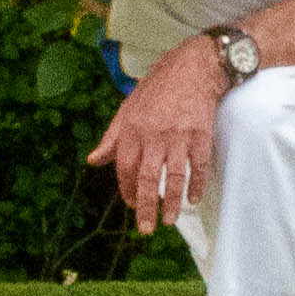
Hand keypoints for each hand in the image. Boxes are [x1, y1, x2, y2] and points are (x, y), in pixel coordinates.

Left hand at [91, 38, 226, 227]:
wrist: (193, 67)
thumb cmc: (158, 88)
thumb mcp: (128, 109)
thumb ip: (112, 138)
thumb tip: (93, 161)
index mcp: (132, 129)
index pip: (124, 168)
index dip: (125, 190)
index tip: (130, 205)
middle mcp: (153, 135)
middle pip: (147, 179)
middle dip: (145, 207)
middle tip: (146, 228)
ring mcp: (179, 136)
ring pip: (174, 177)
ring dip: (171, 202)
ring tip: (169, 220)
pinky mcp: (201, 135)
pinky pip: (198, 166)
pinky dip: (196, 185)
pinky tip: (193, 198)